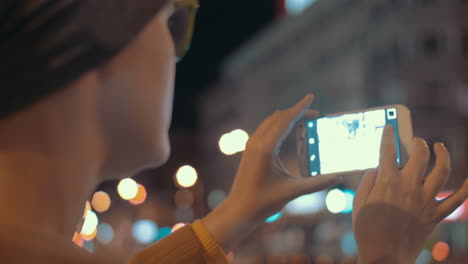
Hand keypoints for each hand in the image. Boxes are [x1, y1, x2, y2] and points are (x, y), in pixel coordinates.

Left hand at [202, 94, 341, 251]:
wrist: (239, 210)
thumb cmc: (263, 202)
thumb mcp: (292, 191)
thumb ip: (317, 183)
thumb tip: (338, 178)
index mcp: (266, 148)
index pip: (286, 121)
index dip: (300, 108)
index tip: (311, 96)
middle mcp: (256, 142)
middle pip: (278, 118)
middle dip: (296, 112)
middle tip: (315, 113)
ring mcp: (251, 146)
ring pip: (270, 122)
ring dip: (286, 118)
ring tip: (303, 119)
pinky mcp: (249, 151)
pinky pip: (265, 130)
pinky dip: (278, 125)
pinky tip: (286, 131)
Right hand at [353, 125, 467, 263]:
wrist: (384, 256)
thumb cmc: (367, 230)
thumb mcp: (358, 203)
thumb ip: (367, 181)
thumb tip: (376, 169)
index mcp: (387, 182)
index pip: (388, 151)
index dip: (388, 136)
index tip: (388, 128)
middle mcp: (409, 186)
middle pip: (420, 155)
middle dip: (419, 143)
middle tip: (416, 140)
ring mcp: (425, 200)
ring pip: (442, 170)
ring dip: (443, 154)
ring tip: (440, 147)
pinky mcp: (435, 215)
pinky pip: (456, 200)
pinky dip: (465, 189)